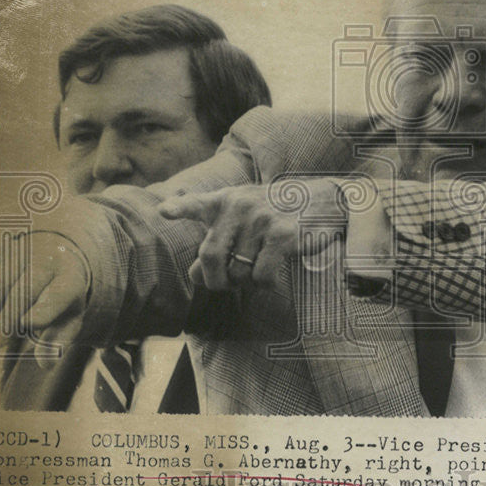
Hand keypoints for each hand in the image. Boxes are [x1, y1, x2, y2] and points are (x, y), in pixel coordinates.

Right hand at [0, 232, 89, 368]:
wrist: (56, 252)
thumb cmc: (62, 295)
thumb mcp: (69, 316)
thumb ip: (58, 339)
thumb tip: (46, 364)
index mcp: (71, 277)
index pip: (60, 292)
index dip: (44, 308)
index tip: (26, 325)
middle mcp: (47, 260)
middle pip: (27, 286)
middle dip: (10, 314)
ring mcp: (22, 252)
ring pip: (1, 279)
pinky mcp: (0, 251)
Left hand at [158, 178, 345, 290]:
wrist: (321, 202)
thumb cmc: (274, 215)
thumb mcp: (242, 219)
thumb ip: (217, 241)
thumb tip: (194, 275)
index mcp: (226, 200)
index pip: (196, 204)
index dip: (179, 208)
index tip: (163, 211)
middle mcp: (241, 206)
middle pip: (210, 257)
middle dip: (214, 281)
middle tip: (225, 285)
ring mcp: (262, 219)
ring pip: (238, 272)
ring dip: (245, 283)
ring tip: (256, 271)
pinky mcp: (284, 235)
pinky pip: (262, 276)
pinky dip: (264, 284)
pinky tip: (273, 273)